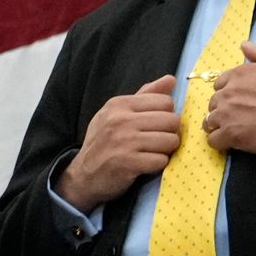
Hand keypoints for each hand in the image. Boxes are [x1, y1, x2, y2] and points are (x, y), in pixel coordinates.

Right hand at [56, 78, 179, 210]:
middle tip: (154, 142)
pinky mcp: (128, 163)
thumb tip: (171, 79)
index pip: (165, 101)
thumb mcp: (116, 114)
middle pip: (172, 120)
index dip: (165, 115)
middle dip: (169, 133)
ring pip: (170, 141)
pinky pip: (161, 161)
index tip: (153, 126)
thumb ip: (144, 96)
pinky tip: (144, 165)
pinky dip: (157, 166)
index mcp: (119, 104)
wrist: (83, 176)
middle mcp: (120, 120)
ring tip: (150, 153)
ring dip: (164, 151)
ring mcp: (124, 141)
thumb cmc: (104, 143)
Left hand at [200, 43, 255, 156]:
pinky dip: (222, 142)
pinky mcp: (232, 136)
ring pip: (210, 122)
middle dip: (224, 110)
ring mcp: (228, 115)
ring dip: (220, 126)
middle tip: (243, 117)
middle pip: (214, 104)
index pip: (220, 85)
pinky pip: (213, 141)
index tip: (243, 101)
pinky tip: (236, 142)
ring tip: (239, 130)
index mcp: (240, 74)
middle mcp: (229, 93)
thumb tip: (244, 45)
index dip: (230, 93)